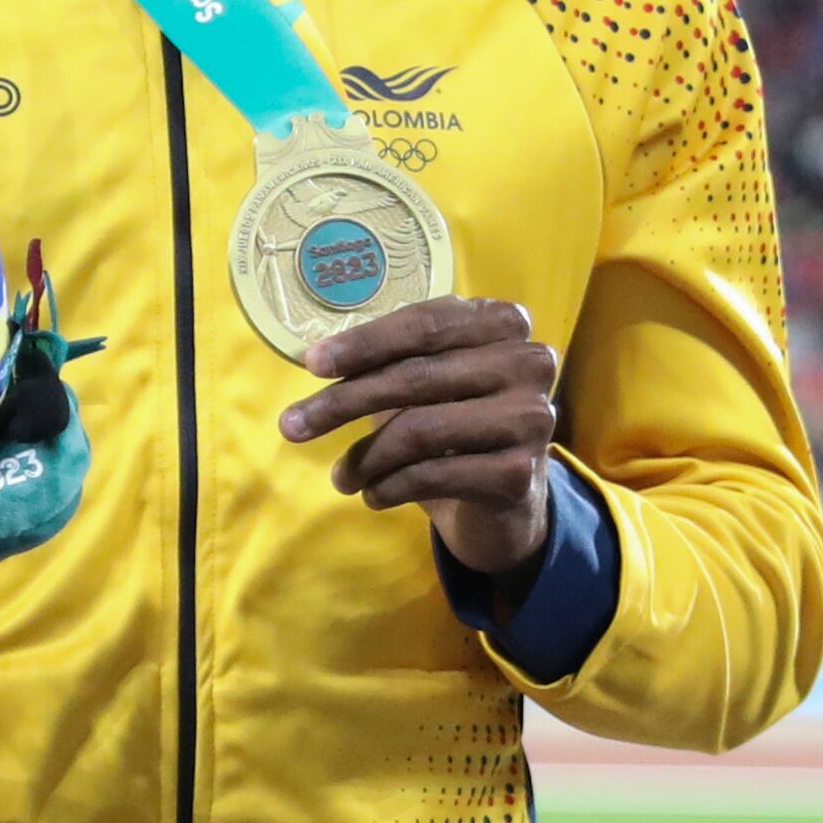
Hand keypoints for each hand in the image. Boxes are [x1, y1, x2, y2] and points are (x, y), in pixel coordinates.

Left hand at [276, 296, 559, 577]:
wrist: (507, 500)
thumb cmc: (456, 423)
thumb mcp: (427, 380)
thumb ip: (388, 359)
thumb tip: (315, 358)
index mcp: (504, 322)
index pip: (424, 324)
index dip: (364, 343)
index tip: (311, 364)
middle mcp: (528, 363)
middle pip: (417, 376)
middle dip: (344, 402)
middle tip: (292, 425)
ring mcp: (530, 418)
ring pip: (421, 429)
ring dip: (365, 456)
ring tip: (340, 477)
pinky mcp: (519, 473)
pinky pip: (433, 475)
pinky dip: (390, 487)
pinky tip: (373, 495)